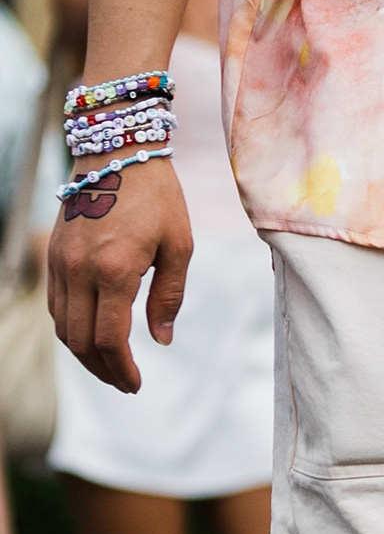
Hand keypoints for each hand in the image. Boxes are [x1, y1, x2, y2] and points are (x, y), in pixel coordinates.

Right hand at [47, 157, 194, 393]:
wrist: (117, 150)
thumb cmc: (158, 195)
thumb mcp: (180, 244)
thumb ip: (169, 295)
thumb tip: (161, 339)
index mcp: (115, 269)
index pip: (109, 339)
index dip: (122, 369)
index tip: (137, 383)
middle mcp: (80, 270)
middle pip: (80, 341)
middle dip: (103, 370)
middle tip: (125, 383)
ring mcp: (60, 262)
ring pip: (61, 327)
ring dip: (83, 354)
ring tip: (110, 365)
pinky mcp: (52, 254)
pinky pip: (55, 305)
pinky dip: (70, 328)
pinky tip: (91, 334)